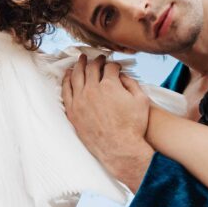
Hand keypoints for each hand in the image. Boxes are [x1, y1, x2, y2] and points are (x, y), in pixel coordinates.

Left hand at [63, 55, 153, 190]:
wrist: (119, 148)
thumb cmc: (133, 126)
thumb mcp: (142, 101)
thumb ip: (132, 83)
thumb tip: (121, 75)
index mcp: (110, 85)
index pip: (109, 67)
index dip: (113, 64)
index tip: (114, 66)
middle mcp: (92, 90)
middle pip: (90, 68)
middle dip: (95, 61)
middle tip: (96, 58)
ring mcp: (79, 100)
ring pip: (75, 76)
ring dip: (78, 65)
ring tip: (80, 60)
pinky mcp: (72, 111)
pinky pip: (65, 90)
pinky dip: (67, 80)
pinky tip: (68, 75)